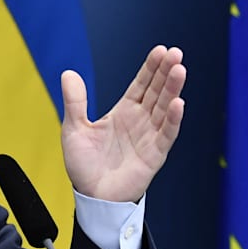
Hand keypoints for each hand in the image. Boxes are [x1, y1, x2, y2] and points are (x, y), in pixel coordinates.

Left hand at [61, 46, 185, 202]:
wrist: (91, 197)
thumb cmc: (84, 166)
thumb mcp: (74, 129)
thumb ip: (75, 102)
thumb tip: (68, 73)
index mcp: (123, 113)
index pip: (141, 85)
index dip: (151, 68)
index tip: (160, 51)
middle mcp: (140, 122)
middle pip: (156, 91)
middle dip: (166, 72)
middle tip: (175, 53)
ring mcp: (149, 137)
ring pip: (164, 109)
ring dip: (172, 90)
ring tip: (179, 70)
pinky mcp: (154, 155)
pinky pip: (166, 135)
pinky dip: (173, 120)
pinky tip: (178, 104)